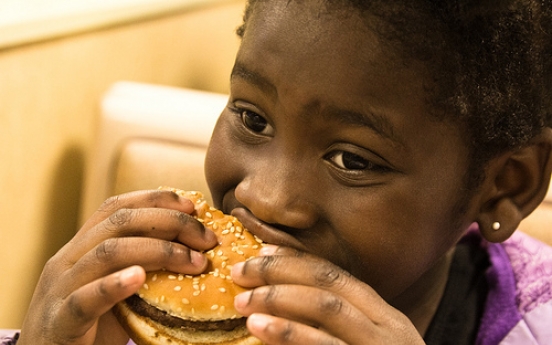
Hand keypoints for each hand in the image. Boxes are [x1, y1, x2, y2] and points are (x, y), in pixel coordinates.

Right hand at [18, 189, 217, 344]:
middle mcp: (68, 259)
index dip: (156, 199)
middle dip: (170, 222)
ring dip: (158, 251)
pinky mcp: (60, 321)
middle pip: (120, 222)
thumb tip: (196, 254)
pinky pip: (85, 298)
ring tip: (193, 261)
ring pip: (108, 253)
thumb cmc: (90, 328)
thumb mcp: (118, 291)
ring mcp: (60, 288)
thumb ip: (142, 269)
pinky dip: (114, 284)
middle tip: (206, 238)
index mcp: (81, 247)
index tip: (192, 205)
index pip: (118, 207)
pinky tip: (140, 278)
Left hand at [231, 246, 424, 344]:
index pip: (337, 274)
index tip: (263, 251)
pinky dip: (291, 334)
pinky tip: (262, 329)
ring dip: (281, 299)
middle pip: (329, 283)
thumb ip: (342, 326)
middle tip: (241, 273)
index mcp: (386, 318)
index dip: (297, 260)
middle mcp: (386, 328)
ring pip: (328, 308)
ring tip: (245, 304)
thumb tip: (288, 302)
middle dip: (280, 272)